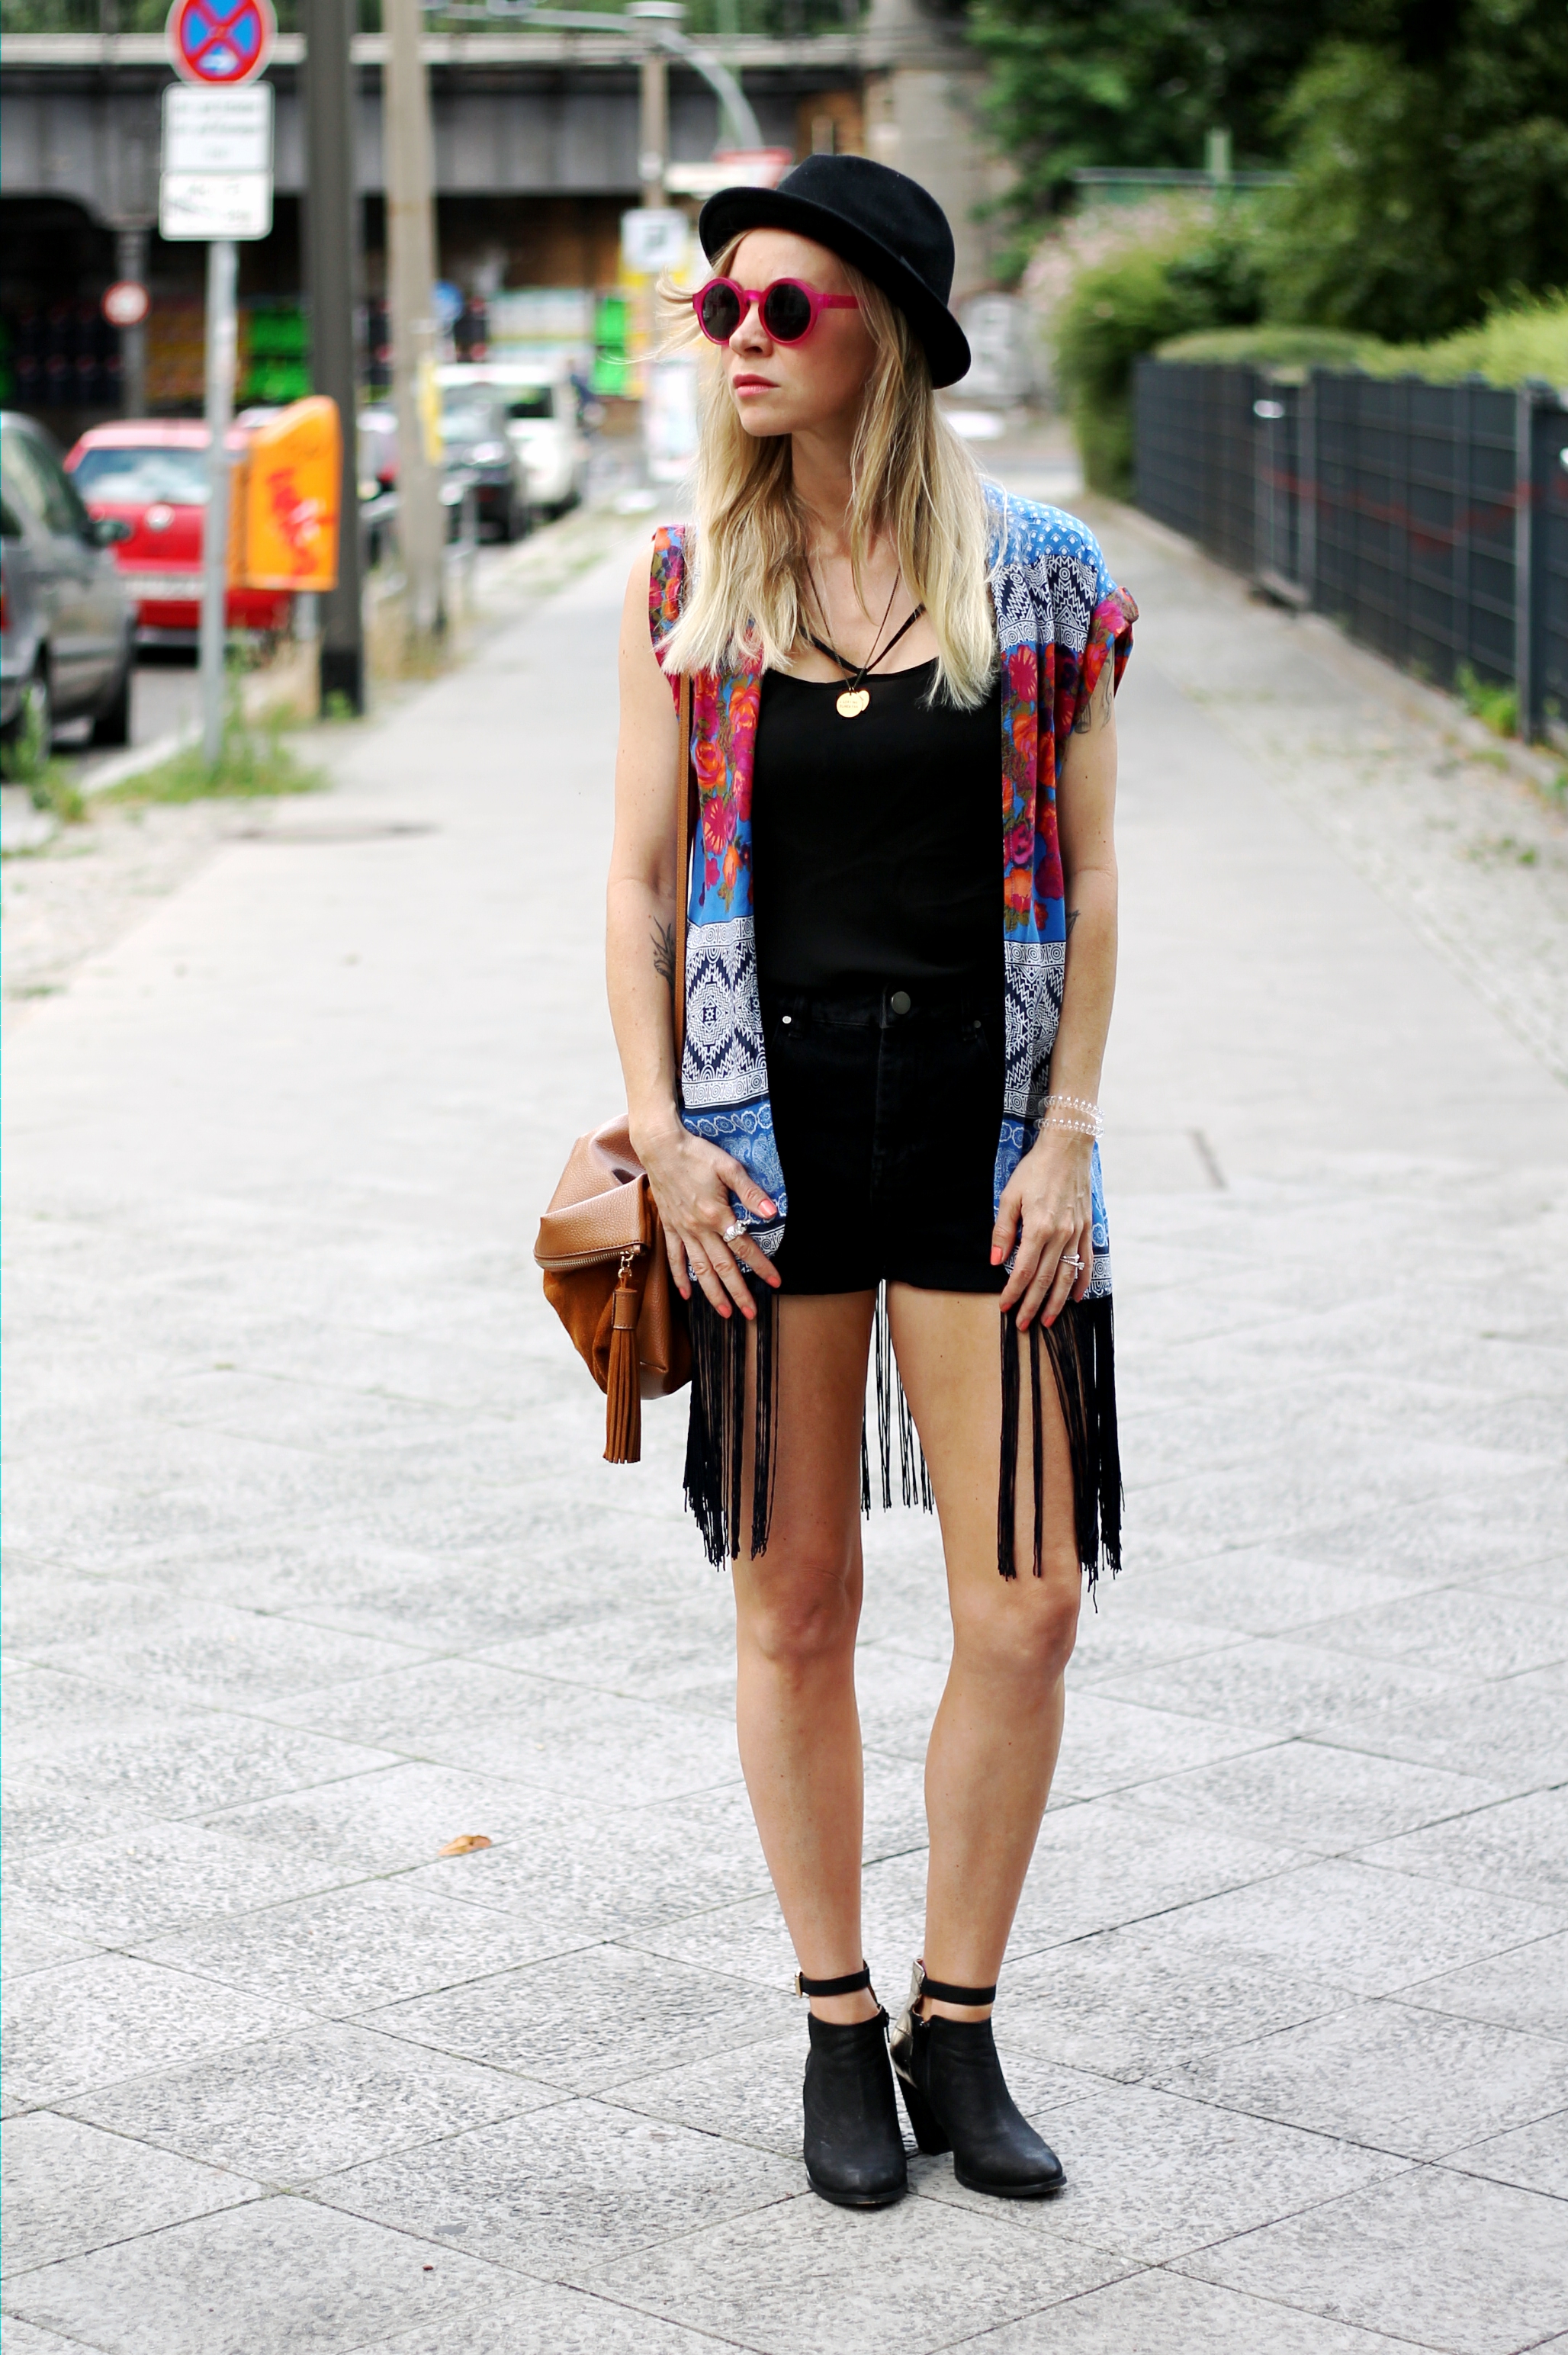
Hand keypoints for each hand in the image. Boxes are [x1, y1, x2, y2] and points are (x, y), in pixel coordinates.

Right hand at [631, 1112, 780, 1321]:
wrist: (660, 1147)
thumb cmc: (697, 1153)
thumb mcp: (729, 1167)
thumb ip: (751, 1192)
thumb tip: (773, 1212)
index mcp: (717, 1214)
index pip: (745, 1247)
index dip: (762, 1266)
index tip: (776, 1282)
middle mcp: (699, 1228)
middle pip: (723, 1267)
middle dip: (739, 1293)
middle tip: (751, 1314)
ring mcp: (683, 1230)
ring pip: (699, 1269)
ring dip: (713, 1293)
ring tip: (724, 1313)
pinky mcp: (670, 1227)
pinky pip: (675, 1258)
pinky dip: (680, 1278)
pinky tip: (687, 1295)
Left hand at [991, 1127, 1093, 1329]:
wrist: (1067, 1150)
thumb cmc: (1034, 1171)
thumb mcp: (1009, 1196)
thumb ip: (1003, 1230)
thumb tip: (997, 1261)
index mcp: (1039, 1228)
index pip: (1024, 1271)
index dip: (1013, 1292)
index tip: (1005, 1307)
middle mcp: (1060, 1235)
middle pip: (1046, 1280)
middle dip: (1032, 1305)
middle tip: (1024, 1325)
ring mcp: (1077, 1233)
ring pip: (1068, 1276)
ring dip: (1057, 1302)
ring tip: (1048, 1319)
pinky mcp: (1087, 1229)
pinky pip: (1086, 1262)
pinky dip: (1082, 1282)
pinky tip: (1077, 1297)